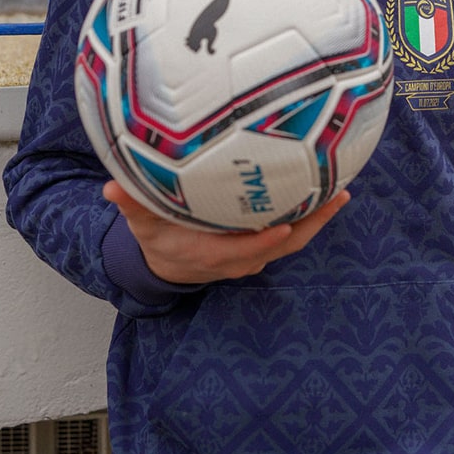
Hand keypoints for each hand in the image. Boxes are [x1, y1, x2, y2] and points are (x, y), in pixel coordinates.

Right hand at [103, 180, 349, 283]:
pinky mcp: (262, 246)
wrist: (168, 266)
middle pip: (280, 245)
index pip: (241, 252)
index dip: (262, 241)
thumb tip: (112, 187)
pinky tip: (326, 191)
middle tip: (337, 196)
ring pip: (292, 240)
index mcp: (210, 254)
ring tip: (342, 191)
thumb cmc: (157, 240)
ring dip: (317, 219)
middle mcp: (239, 259)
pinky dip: (310, 217)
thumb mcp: (141, 224)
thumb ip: (131, 205)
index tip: (283, 224)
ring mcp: (254, 255)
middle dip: (310, 224)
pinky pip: (291, 232)